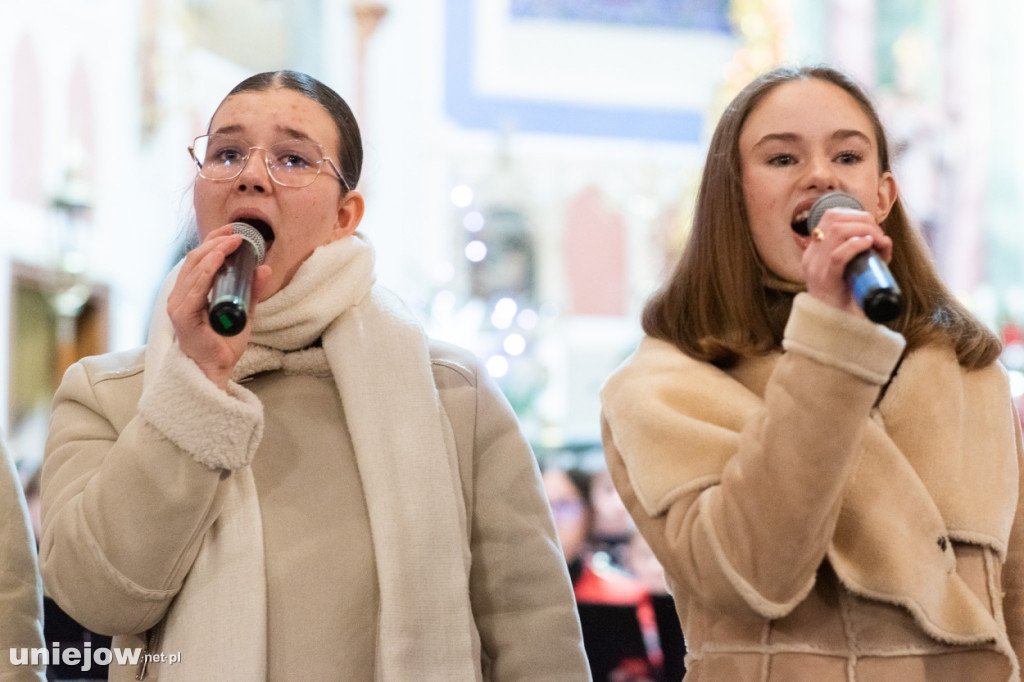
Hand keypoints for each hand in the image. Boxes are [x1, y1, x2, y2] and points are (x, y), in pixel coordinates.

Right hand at [166, 224, 271, 388]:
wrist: (215, 370)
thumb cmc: (224, 345)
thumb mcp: (244, 312)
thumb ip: (252, 291)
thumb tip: (265, 268)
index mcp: (192, 292)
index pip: (200, 260)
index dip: (214, 241)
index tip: (233, 231)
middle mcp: (181, 295)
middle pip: (195, 259)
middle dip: (216, 241)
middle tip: (237, 233)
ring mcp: (179, 304)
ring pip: (194, 268)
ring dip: (214, 251)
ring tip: (232, 241)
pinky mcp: (183, 314)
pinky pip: (195, 287)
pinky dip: (207, 270)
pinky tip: (219, 257)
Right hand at [801, 207, 892, 317]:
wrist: (838, 332)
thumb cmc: (848, 302)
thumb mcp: (853, 272)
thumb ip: (863, 255)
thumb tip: (884, 241)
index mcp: (814, 252)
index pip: (830, 217)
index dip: (855, 215)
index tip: (872, 228)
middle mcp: (810, 257)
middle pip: (834, 219)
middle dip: (863, 221)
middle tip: (880, 237)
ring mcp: (815, 269)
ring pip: (836, 231)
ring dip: (864, 230)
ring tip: (878, 242)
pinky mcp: (824, 281)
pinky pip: (837, 255)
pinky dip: (856, 245)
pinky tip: (870, 245)